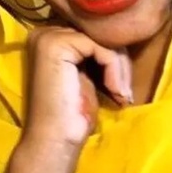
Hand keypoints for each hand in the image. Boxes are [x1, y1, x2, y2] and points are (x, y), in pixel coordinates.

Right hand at [21, 24, 132, 147]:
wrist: (55, 140)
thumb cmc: (73, 111)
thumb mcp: (88, 72)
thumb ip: (96, 51)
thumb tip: (122, 36)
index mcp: (50, 36)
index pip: (93, 34)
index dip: (113, 56)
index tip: (121, 84)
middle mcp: (46, 32)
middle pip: (98, 34)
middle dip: (119, 61)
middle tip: (125, 91)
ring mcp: (49, 36)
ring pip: (103, 39)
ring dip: (120, 68)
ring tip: (122, 94)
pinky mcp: (57, 44)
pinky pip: (102, 48)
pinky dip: (115, 70)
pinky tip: (115, 91)